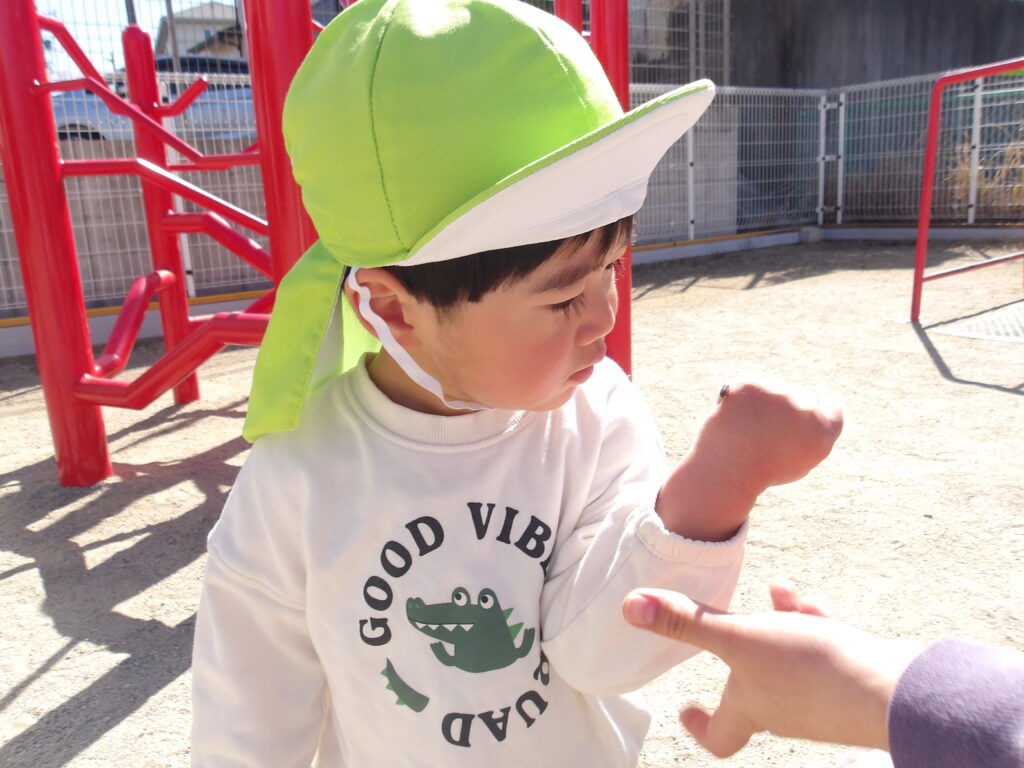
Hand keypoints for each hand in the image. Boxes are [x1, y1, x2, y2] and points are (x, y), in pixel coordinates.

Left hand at [621, 583, 922, 755]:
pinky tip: (808, 601)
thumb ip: (686, 623)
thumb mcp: (740, 638)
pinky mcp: (855, 680)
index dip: (701, 727)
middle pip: (755, 689)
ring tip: (780, 591)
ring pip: (790, 659)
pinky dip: (813, 623)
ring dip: (779, 623)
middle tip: (733, 628)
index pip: (720, 736)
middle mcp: (787, 710)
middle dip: (742, 650)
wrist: (898, 690)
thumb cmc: (813, 672)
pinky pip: (826, 650)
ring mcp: (823, 699)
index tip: (686, 712)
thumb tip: (628, 609)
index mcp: (754, 708)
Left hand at [699, 377, 843, 494]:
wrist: (726, 470)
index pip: (831, 409)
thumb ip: (811, 435)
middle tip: (765, 430)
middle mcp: (805, 409)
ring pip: (776, 387)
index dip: (814, 416)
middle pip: (804, 396)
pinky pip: (751, 384)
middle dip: (788, 408)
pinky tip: (735, 415)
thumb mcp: (799, 461)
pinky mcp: (751, 384)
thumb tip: (812, 407)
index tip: (797, 426)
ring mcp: (778, 393)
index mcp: (823, 432)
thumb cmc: (761, 472)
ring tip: (747, 425)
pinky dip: (742, 395)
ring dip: (765, 399)